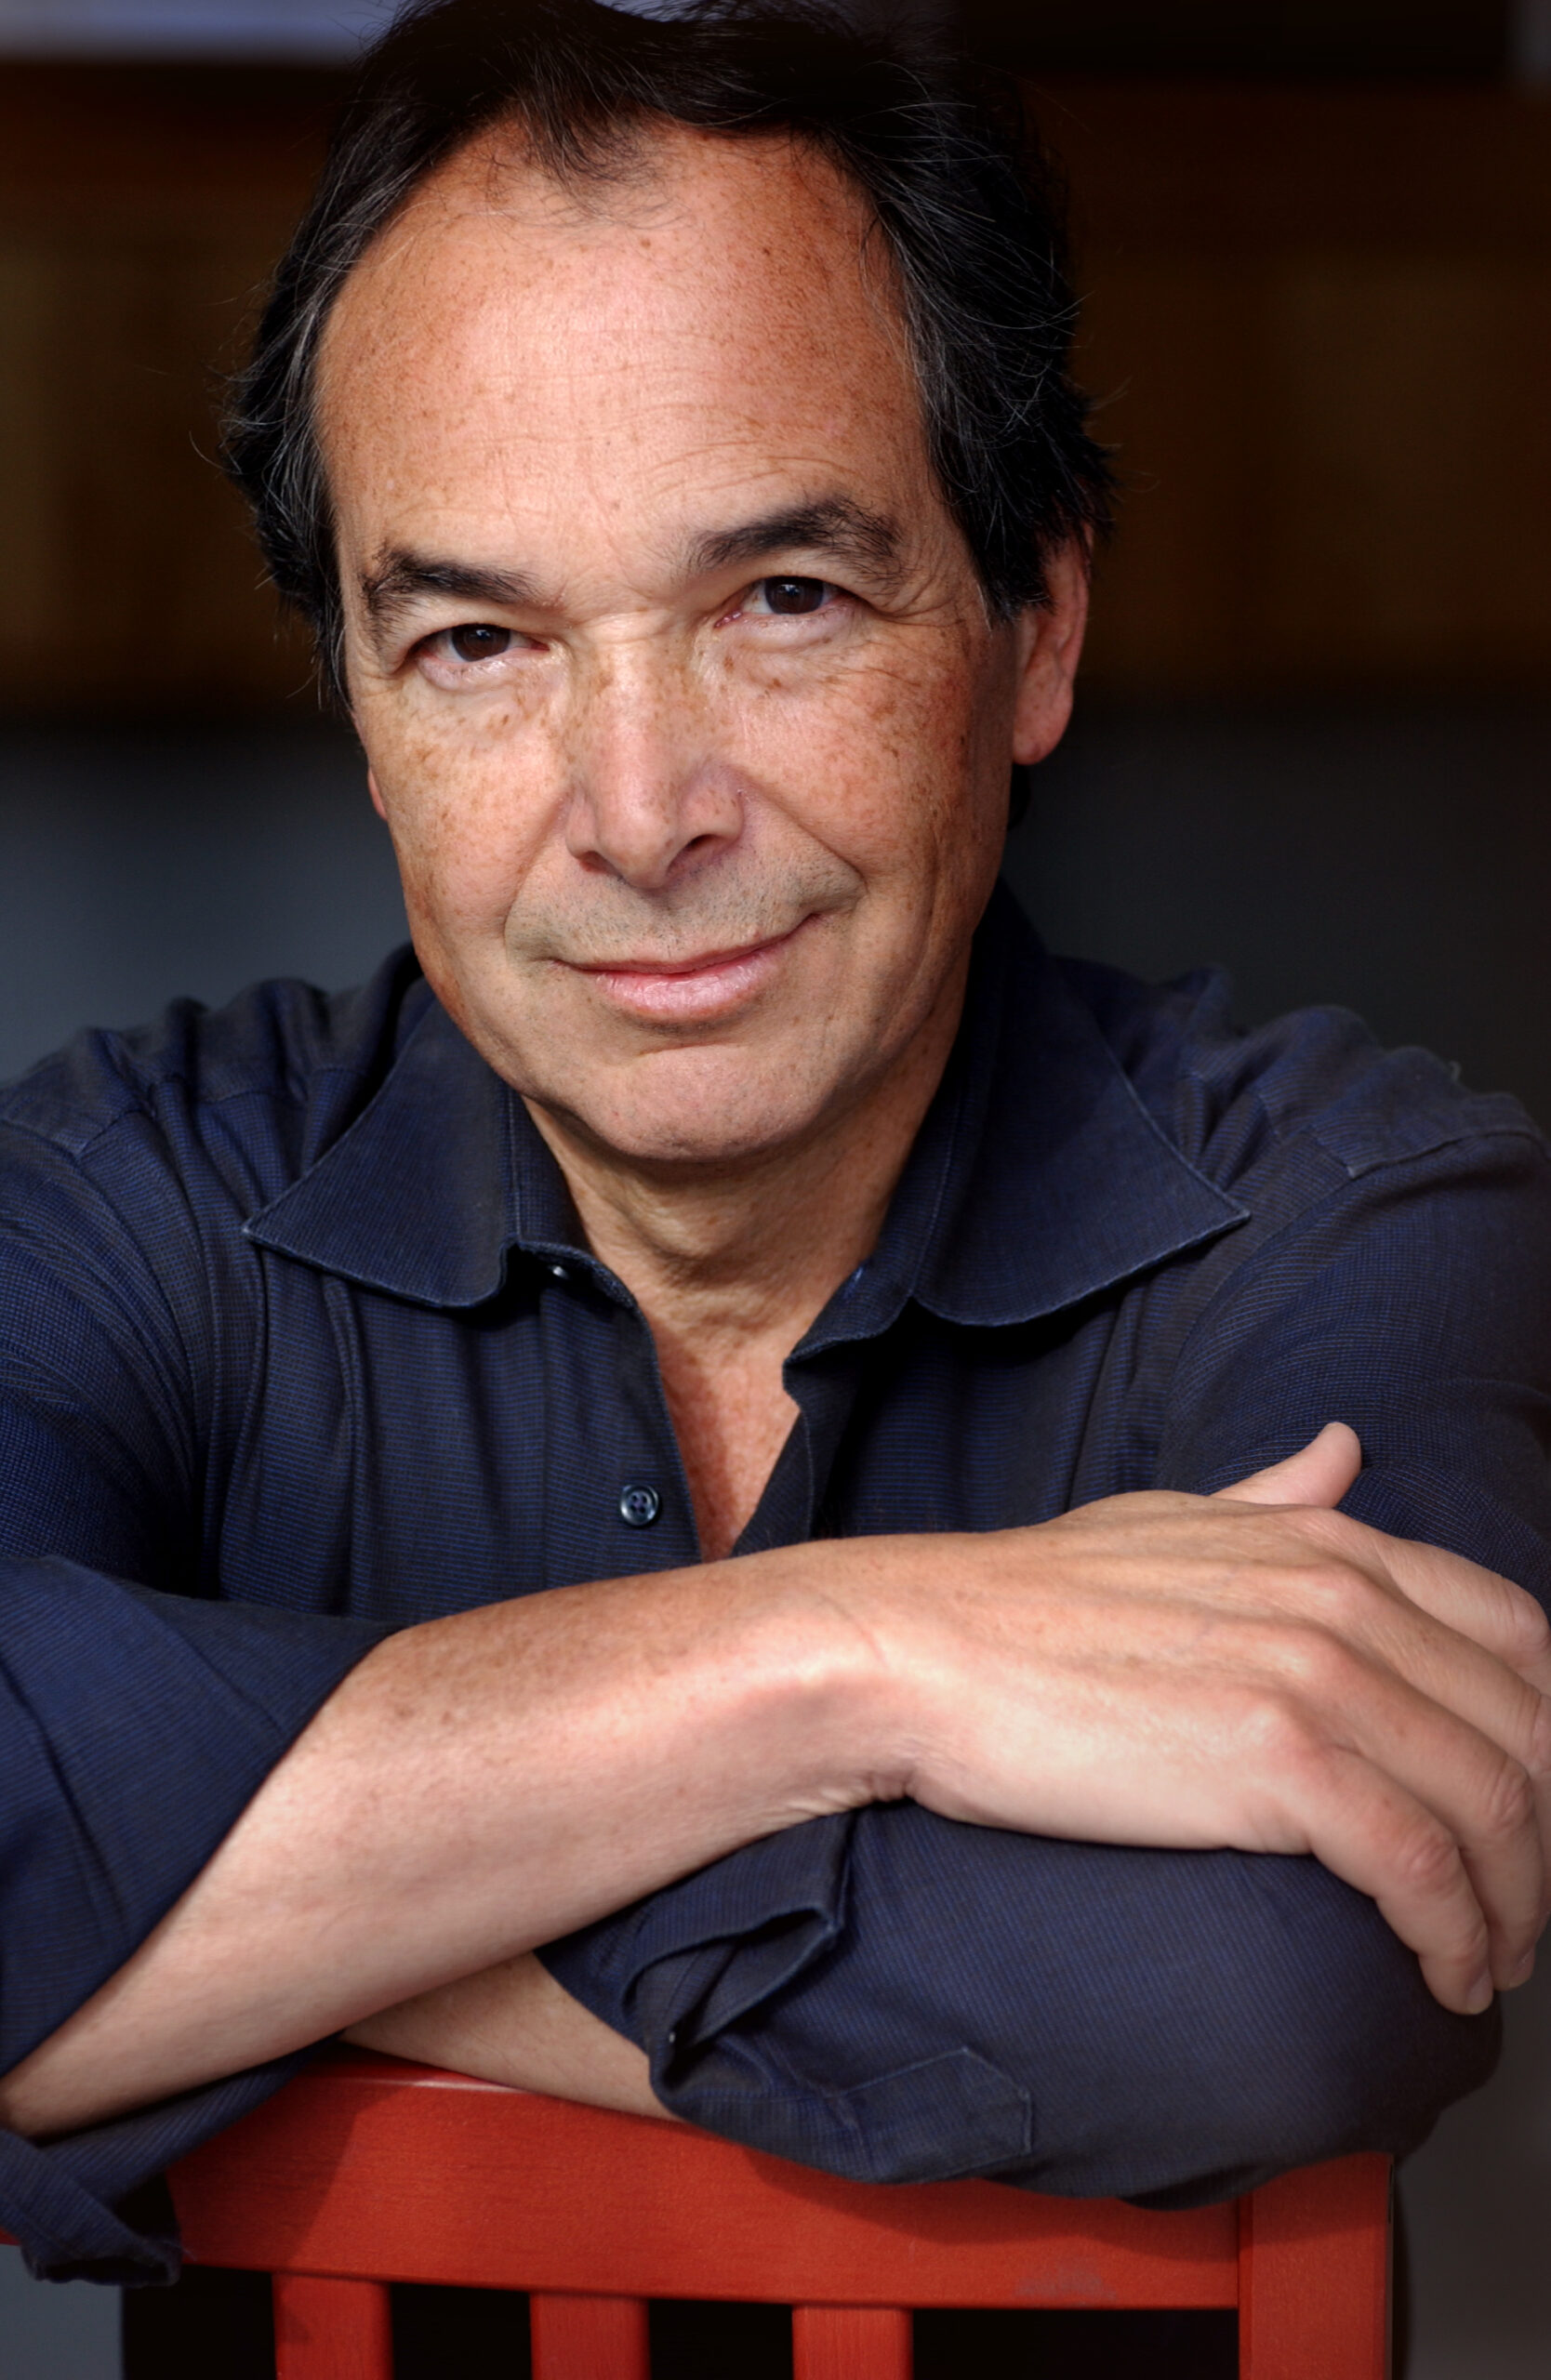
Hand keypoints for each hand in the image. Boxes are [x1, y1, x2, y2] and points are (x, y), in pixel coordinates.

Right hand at [857, 1424, 1550, 2015]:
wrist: (919, 1649)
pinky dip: (1457, 1936)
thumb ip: (1276, 1495)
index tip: (1527, 1808)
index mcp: (1329, 1544)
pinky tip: (1446, 1976)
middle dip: (1544, 1834)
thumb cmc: (1024, 1600)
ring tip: (1488, 1958)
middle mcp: (1343, 1601)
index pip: (1521, 1636)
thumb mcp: (1169, 1518)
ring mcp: (1315, 1677)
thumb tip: (1347, 1449)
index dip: (1548, 1731)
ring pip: (1496, 1806)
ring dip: (1514, 1904)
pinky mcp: (1275, 1764)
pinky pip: (1421, 1867)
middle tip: (1513, 1905)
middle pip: (1529, 1729)